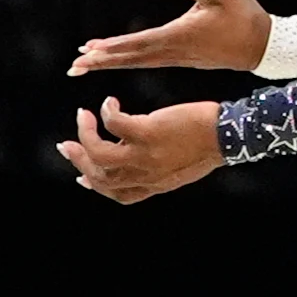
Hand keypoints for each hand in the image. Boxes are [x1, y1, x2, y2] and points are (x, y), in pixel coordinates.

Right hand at [61, 96, 223, 204]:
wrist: (230, 134)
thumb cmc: (208, 144)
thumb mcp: (180, 166)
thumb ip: (155, 168)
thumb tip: (132, 159)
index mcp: (154, 184)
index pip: (117, 194)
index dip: (95, 186)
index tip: (80, 177)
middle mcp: (146, 174)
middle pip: (100, 175)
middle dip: (79, 160)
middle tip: (66, 143)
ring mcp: (145, 155)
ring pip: (98, 153)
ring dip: (85, 135)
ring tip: (83, 116)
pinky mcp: (148, 131)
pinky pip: (114, 123)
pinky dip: (106, 112)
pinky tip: (109, 102)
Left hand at [70, 0, 270, 78]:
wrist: (265, 46)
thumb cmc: (244, 15)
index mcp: (180, 35)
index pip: (139, 42)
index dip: (113, 46)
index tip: (89, 50)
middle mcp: (175, 51)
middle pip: (131, 58)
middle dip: (101, 62)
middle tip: (73, 68)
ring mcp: (178, 57)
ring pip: (138, 61)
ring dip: (111, 62)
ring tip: (84, 64)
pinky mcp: (183, 58)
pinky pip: (148, 61)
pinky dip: (128, 60)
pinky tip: (118, 58)